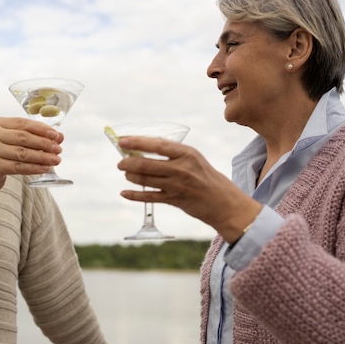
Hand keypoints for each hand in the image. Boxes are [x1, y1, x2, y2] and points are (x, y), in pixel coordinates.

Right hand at [0, 117, 62, 224]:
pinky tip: (45, 168)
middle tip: (58, 149)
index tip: (57, 135)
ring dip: (42, 156)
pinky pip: (18, 166)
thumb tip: (58, 136)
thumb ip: (30, 137)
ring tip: (56, 160)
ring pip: (23, 153)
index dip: (42, 129)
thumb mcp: (9, 141)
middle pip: (24, 137)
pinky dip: (34, 168)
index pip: (23, 123)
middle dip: (44, 143)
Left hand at [116, 135, 261, 243]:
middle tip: (120, 162)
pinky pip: (149, 197)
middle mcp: (181, 168)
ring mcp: (177, 185)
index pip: (156, 145)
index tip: (122, 141)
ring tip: (126, 174)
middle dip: (128, 163)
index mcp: (186, 153)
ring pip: (145, 180)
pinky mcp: (174, 200)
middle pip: (146, 164)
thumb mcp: (194, 159)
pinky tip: (124, 193)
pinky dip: (134, 195)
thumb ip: (173, 153)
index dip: (136, 142)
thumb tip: (145, 147)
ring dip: (131, 176)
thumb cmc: (206, 177)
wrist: (224, 202)